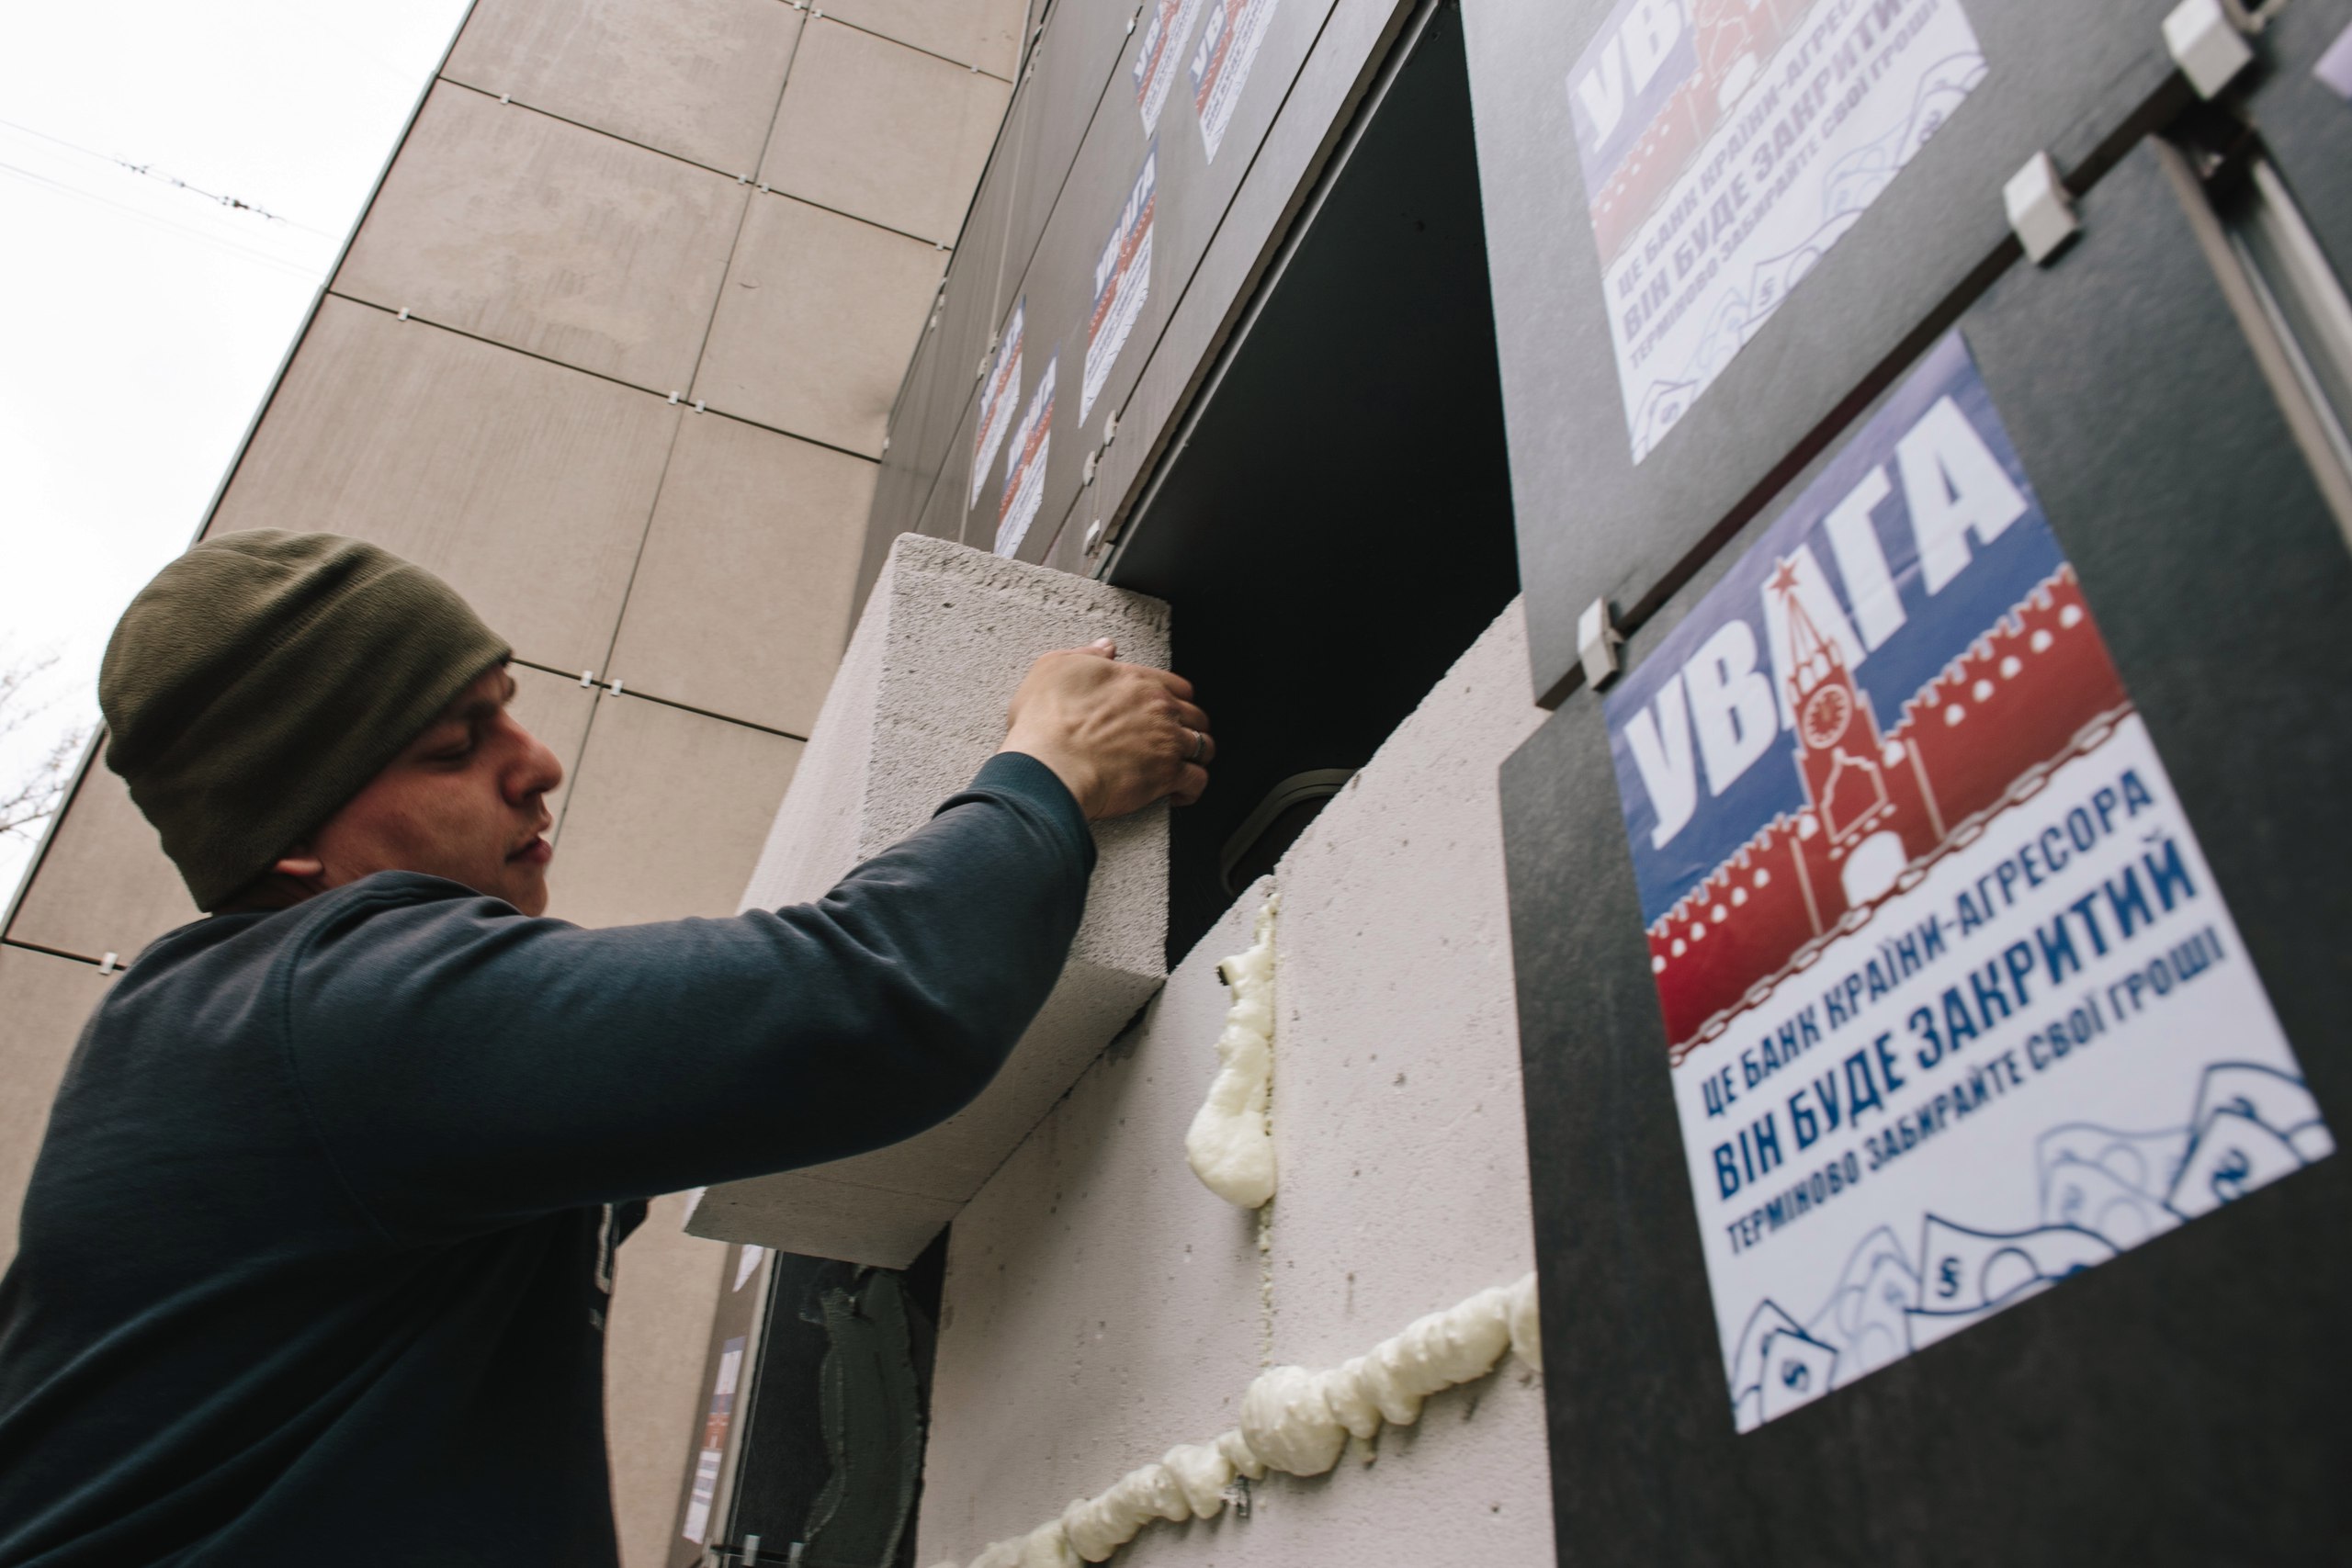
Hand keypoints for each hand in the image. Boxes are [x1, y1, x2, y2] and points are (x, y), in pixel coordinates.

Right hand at [1001, 639, 1212, 818]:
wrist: (1049, 766)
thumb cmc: (1045, 721)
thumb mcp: (1054, 668)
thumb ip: (1086, 654)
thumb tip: (1107, 647)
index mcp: (1137, 681)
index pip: (1178, 686)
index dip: (1176, 700)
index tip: (1168, 713)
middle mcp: (1160, 708)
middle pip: (1196, 716)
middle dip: (1190, 728)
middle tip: (1175, 741)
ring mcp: (1167, 742)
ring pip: (1204, 747)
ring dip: (1195, 757)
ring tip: (1180, 767)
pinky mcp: (1167, 775)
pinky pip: (1198, 781)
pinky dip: (1192, 789)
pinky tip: (1178, 794)